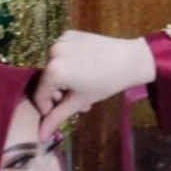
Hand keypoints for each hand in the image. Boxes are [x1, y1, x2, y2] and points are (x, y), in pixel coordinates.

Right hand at [36, 32, 154, 140]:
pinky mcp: (70, 33)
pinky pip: (62, 53)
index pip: (39, 96)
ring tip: (83, 86)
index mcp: (53, 70)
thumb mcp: (79, 102)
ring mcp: (61, 40)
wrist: (131, 59)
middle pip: (48, 81)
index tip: (62, 112)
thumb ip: (57, 118)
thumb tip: (41, 136)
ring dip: (64, 79)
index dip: (48, 109)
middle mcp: (53, 52)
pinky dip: (69, 63)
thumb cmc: (106, 83)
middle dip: (60, 94)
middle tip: (79, 101)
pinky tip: (85, 68)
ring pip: (54, 67)